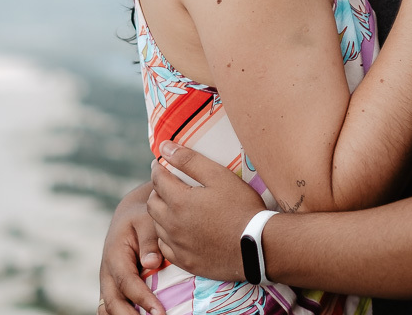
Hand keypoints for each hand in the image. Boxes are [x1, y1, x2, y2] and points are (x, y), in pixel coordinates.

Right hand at [98, 182, 163, 314]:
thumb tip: (152, 263)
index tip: (160, 313)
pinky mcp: (113, 288)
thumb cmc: (141, 219)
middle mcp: (107, 272)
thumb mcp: (146, 221)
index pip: (127, 282)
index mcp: (115, 255)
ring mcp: (108, 282)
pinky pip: (111, 307)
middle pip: (113, 302)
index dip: (142, 299)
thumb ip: (149, 241)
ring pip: (109, 308)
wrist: (129, 217)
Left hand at [148, 141, 266, 281]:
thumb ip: (189, 160)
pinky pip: (165, 247)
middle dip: (157, 190)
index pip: (157, 180)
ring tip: (174, 207)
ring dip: (161, 213)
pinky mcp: (186, 262)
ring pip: (156, 225)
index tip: (160, 165)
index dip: (157, 169)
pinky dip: (167, 236)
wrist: (259, 246)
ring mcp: (178, 246)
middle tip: (167, 185)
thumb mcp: (219, 176)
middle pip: (152, 203)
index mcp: (179, 201)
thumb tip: (164, 147)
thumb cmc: (241, 207)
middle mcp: (173, 225)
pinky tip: (178, 231)